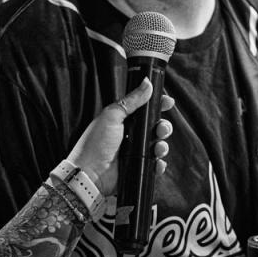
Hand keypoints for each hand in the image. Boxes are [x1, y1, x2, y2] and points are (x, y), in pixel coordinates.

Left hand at [66, 78, 173, 194]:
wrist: (90, 173)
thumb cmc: (95, 143)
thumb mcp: (112, 116)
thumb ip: (132, 100)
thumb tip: (147, 83)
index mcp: (123, 120)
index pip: (145, 109)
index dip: (158, 105)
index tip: (168, 102)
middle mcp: (130, 135)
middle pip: (155, 127)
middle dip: (163, 127)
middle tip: (161, 129)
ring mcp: (135, 152)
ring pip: (158, 145)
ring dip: (163, 145)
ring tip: (158, 148)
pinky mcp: (138, 167)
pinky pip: (155, 164)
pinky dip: (159, 164)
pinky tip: (156, 162)